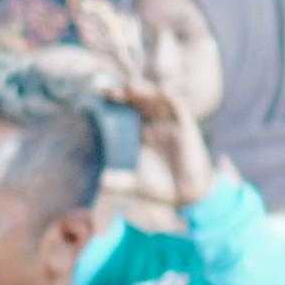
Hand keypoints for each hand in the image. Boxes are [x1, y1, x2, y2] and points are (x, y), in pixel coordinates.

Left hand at [66, 0, 215, 217]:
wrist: (187, 196)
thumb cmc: (160, 187)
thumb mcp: (133, 184)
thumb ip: (117, 181)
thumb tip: (99, 181)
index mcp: (140, 131)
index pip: (124, 109)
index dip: (113, 99)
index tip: (96, 94)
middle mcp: (154, 122)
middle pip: (138, 99)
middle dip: (124, 91)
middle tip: (107, 89)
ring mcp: (170, 123)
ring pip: (156, 98)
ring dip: (144, 91)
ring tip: (129, 87)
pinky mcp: (186, 126)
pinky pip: (178, 107)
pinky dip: (169, 98)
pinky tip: (160, 93)